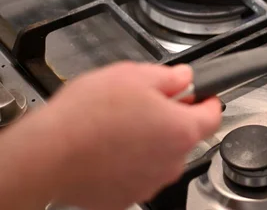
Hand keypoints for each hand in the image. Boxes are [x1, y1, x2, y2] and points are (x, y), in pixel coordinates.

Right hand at [44, 62, 220, 209]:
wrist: (47, 155)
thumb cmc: (88, 116)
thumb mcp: (134, 76)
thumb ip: (169, 77)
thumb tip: (184, 78)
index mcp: (181, 130)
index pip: (213, 115)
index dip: (207, 101)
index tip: (201, 96)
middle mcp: (171, 161)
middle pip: (184, 136)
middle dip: (170, 118)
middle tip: (144, 104)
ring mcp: (149, 182)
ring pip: (160, 156)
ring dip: (148, 141)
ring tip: (118, 126)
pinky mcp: (125, 196)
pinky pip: (137, 174)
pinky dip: (128, 162)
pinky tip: (107, 147)